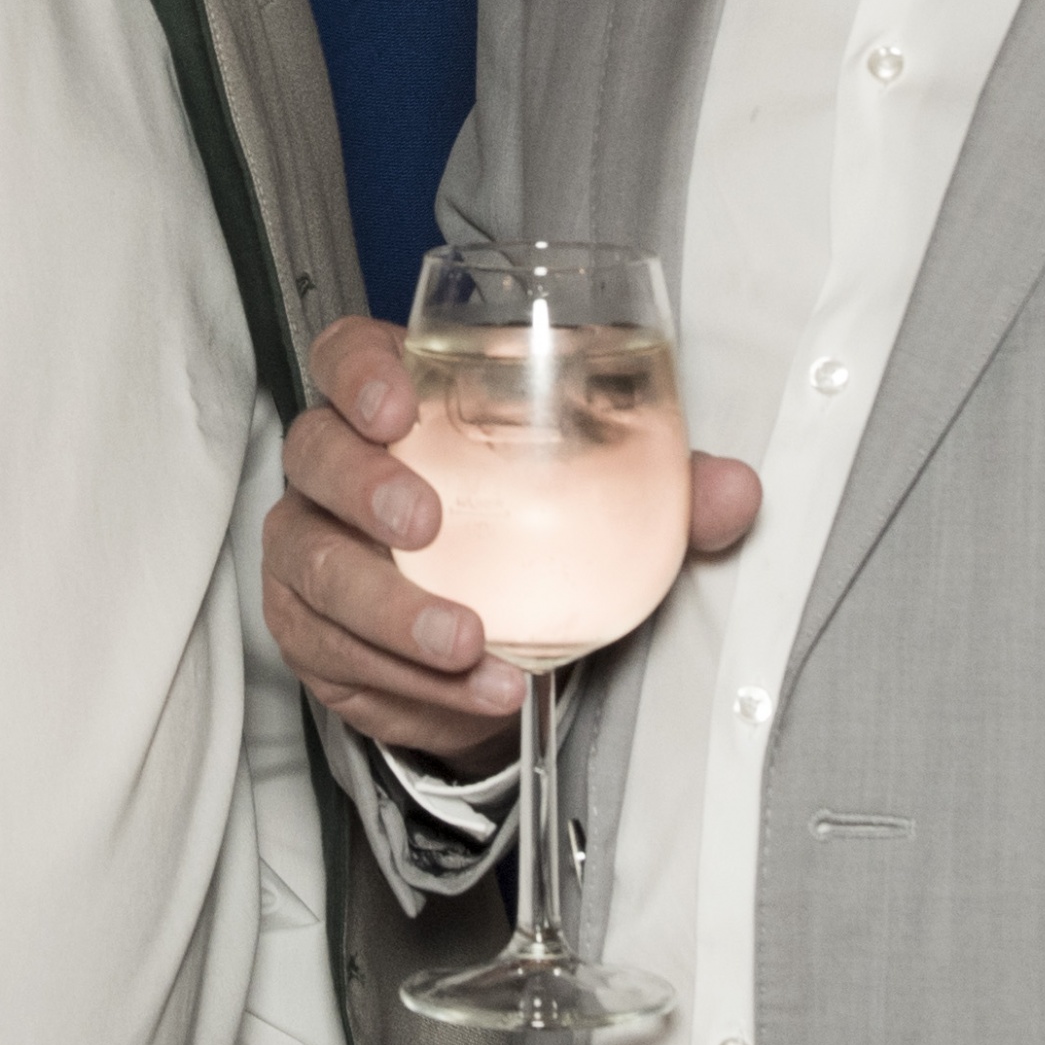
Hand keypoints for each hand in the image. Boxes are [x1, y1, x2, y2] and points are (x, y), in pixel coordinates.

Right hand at [263, 315, 760, 764]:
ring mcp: (312, 548)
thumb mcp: (601, 502)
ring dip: (391, 608)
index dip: (359, 372)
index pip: (346, 356)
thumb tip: (734, 491)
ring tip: (467, 643)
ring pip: (316, 565)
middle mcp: (337, 467)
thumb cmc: (531, 533)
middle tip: (426, 524)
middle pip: (315, 453)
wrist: (496, 643)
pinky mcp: (310, 630)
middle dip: (364, 487)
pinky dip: (404, 676)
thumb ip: (665, 489)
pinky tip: (468, 688)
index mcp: (400, 401)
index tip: (398, 407)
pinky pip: (335, 649)